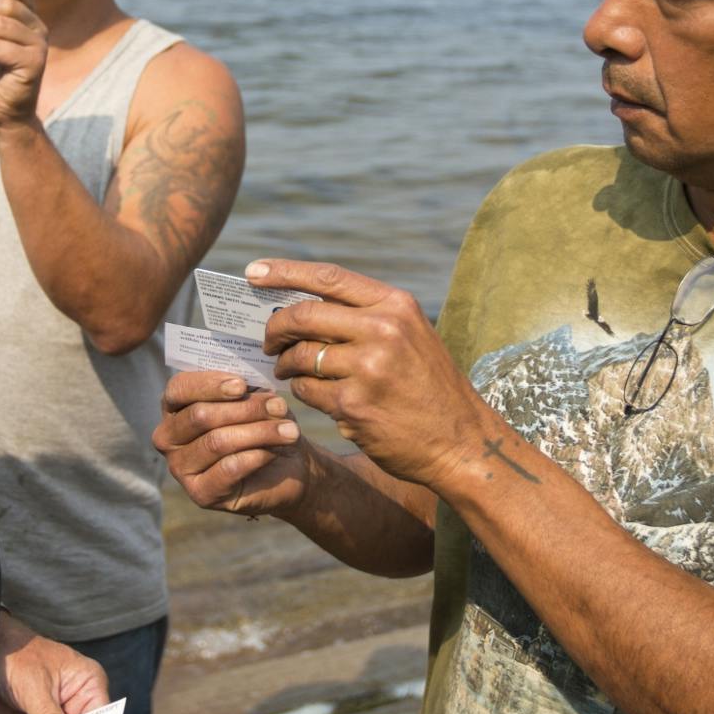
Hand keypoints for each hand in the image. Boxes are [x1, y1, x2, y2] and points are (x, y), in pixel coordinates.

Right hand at [153, 371, 311, 518]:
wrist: (286, 466)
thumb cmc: (263, 424)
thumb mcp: (255, 398)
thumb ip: (243, 388)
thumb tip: (244, 385)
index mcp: (175, 406)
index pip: (178, 389)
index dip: (209, 385)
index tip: (242, 386)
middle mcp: (169, 437)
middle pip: (200, 416)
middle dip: (245, 409)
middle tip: (279, 406)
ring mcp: (180, 468)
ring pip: (217, 442)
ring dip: (259, 433)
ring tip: (289, 429)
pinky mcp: (200, 494)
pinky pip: (229, 469)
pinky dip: (257, 456)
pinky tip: (274, 451)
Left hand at [251, 259, 492, 488]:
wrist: (460, 441)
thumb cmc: (428, 386)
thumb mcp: (410, 334)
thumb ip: (365, 316)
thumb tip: (301, 305)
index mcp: (395, 305)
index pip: (328, 278)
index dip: (285, 272)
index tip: (254, 272)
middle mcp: (383, 330)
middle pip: (303, 315)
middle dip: (275, 327)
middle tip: (268, 340)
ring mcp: (368, 368)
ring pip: (300, 356)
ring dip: (286, 364)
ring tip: (290, 370)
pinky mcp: (354, 405)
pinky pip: (306, 391)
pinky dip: (303, 393)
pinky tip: (318, 397)